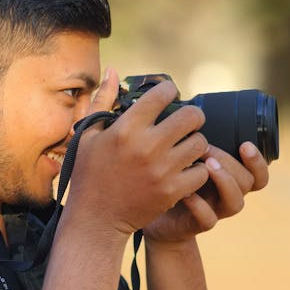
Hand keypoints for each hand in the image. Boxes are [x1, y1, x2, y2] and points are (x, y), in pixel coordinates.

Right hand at [67, 69, 210, 236]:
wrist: (95, 219)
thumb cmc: (89, 175)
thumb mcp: (88, 136)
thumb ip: (102, 101)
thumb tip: (113, 70)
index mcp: (126, 129)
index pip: (163, 93)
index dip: (169, 91)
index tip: (168, 98)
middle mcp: (146, 146)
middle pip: (192, 116)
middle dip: (192, 116)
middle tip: (185, 123)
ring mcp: (162, 170)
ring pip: (200, 143)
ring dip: (194, 143)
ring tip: (184, 148)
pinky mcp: (172, 191)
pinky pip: (202, 171)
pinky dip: (196, 171)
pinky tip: (184, 171)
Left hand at [143, 140, 268, 242]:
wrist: (157, 217)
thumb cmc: (171, 184)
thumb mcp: (184, 162)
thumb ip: (193, 146)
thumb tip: (188, 115)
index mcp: (230, 179)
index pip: (257, 173)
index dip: (257, 161)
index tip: (244, 144)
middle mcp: (227, 195)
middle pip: (247, 181)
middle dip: (230, 163)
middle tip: (207, 149)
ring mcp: (215, 211)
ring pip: (235, 202)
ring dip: (224, 181)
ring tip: (205, 166)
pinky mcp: (197, 225)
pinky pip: (208, 219)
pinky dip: (199, 206)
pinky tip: (185, 193)